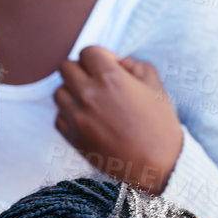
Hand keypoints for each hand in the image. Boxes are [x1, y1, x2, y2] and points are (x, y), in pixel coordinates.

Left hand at [53, 46, 182, 194]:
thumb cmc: (160, 126)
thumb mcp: (156, 87)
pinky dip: (68, 114)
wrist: (156, 166)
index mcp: (109, 77)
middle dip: (82, 70)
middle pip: (66, 67)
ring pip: (58, 91)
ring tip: (90, 101)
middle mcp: (88, 94)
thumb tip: (120, 62)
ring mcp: (77, 116)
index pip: (87, 52)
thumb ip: (136, 65)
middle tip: (97, 81)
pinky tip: (86, 118)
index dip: (100, 56)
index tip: (110, 66)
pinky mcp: (72, 137)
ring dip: (72, 91)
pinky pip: (58, 116)